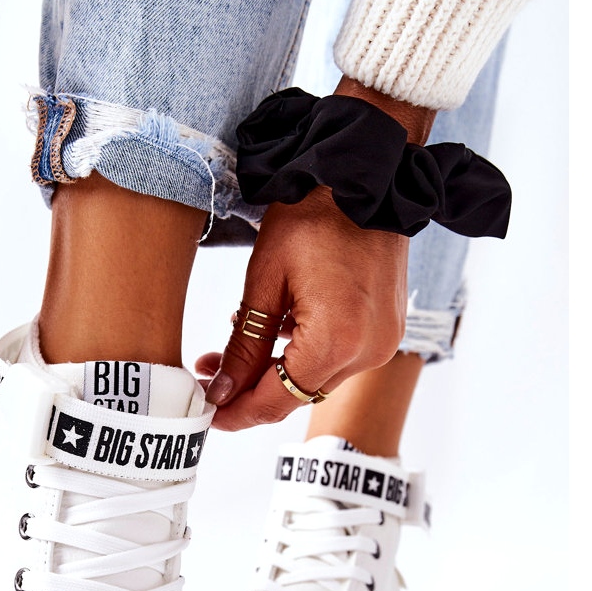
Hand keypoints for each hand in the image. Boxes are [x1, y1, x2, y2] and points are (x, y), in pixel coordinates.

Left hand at [198, 187, 408, 429]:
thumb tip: (222, 393)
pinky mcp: (385, 332)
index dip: (236, 413)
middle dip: (248, 390)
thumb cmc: (314, 215)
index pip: (277, 401)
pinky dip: (302, 353)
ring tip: (230, 348)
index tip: (205, 413)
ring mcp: (382, 344)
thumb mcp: (265, 280)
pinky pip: (336, 359)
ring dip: (273, 371)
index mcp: (336, 342)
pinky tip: (274, 329)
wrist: (369, 177)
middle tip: (208, 374)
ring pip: (314, 380)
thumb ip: (244, 346)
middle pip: (296, 395)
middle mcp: (367, 353)